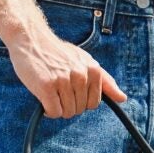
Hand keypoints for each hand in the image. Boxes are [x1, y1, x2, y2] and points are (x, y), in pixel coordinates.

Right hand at [7, 27, 128, 117]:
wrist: (31, 39)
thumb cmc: (58, 53)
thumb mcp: (85, 61)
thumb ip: (105, 81)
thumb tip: (123, 99)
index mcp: (93, 69)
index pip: (94, 103)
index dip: (81, 100)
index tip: (71, 89)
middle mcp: (81, 75)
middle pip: (80, 109)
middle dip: (68, 104)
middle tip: (58, 88)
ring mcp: (63, 81)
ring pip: (67, 113)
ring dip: (58, 107)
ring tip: (51, 91)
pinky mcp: (47, 86)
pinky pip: (54, 112)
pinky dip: (48, 110)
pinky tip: (43, 97)